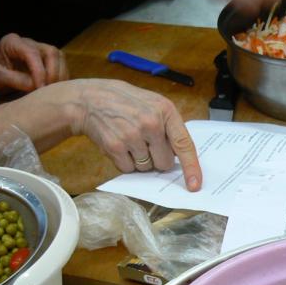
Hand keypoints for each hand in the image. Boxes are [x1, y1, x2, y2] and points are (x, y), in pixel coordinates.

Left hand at [0, 33, 68, 92]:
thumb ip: (15, 79)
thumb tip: (36, 86)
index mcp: (12, 42)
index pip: (32, 53)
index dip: (39, 71)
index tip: (40, 88)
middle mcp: (29, 42)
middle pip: (51, 52)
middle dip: (53, 72)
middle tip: (48, 90)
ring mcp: (39, 49)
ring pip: (59, 57)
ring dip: (60, 75)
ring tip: (53, 91)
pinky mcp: (46, 59)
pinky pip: (60, 64)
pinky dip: (61, 77)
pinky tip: (55, 89)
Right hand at [66, 80, 201, 190]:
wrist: (90, 100)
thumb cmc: (125, 102)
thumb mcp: (153, 103)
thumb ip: (169, 126)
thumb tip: (180, 157)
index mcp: (165, 110)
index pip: (184, 144)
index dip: (191, 167)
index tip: (195, 185)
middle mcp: (151, 123)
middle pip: (165, 163)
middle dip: (157, 159)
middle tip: (145, 143)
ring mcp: (132, 135)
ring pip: (146, 168)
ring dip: (140, 160)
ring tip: (130, 140)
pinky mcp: (115, 146)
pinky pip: (129, 169)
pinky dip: (125, 162)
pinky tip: (120, 144)